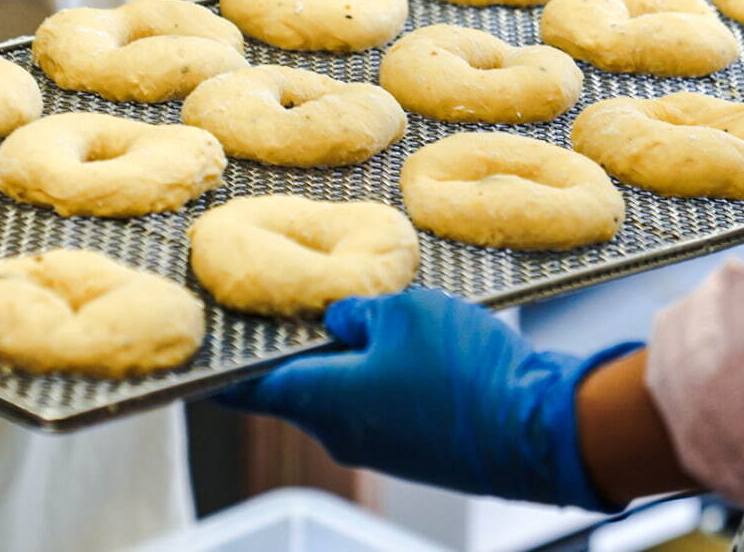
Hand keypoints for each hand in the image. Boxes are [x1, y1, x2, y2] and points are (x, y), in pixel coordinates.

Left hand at [218, 289, 638, 509]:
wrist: (546, 429)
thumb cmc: (464, 368)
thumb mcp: (402, 313)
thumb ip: (355, 311)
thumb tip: (338, 319)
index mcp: (321, 401)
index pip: (245, 387)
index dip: (217, 364)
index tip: (196, 347)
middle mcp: (340, 432)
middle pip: (295, 383)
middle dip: (289, 343)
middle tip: (284, 296)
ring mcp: (380, 445)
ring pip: (341, 389)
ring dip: (342, 353)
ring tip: (356, 304)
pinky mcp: (417, 446)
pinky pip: (380, 401)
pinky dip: (378, 369)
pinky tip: (404, 335)